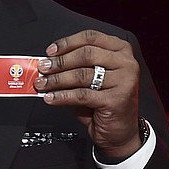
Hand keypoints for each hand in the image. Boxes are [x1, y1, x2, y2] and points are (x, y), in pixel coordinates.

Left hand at [34, 29, 140, 158]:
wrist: (119, 132)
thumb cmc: (104, 103)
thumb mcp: (91, 79)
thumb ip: (74, 67)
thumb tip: (48, 63)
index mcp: (120, 50)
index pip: (91, 37)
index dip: (67, 43)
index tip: (50, 51)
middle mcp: (126, 63)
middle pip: (85, 54)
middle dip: (59, 62)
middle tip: (43, 68)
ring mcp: (124, 80)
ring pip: (82, 75)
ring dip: (57, 80)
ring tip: (42, 84)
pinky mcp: (117, 99)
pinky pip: (81, 95)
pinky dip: (62, 96)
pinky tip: (51, 98)